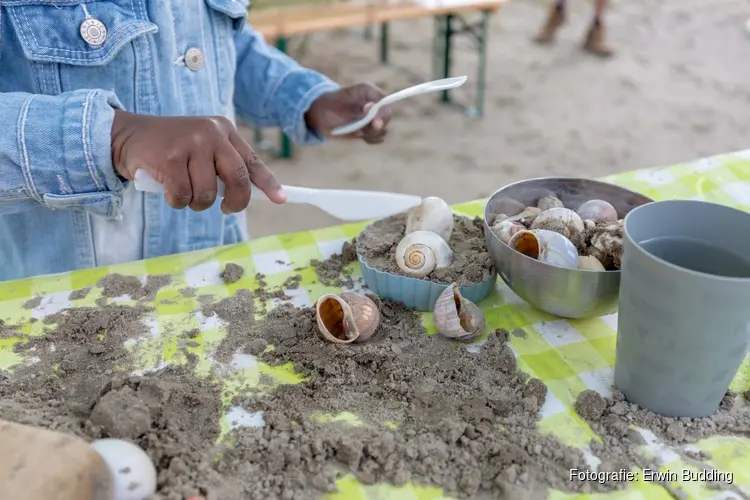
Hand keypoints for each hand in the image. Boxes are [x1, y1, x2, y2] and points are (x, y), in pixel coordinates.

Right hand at [110, 110, 285, 212]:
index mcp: (224, 129)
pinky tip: (168, 190)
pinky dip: (176, 201)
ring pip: (208, 193)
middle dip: (235, 202)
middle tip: (226, 208)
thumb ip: (223, 165)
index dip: (268, 183)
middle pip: (238, 180)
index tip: (281, 199)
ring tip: (184, 191)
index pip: (252, 161)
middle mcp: (212, 133)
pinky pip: (183, 196)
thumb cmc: (170, 148)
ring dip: (196, 203)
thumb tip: (248, 194)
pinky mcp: (171, 158)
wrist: (127, 135)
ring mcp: (192, 143)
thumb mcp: (202, 148)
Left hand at [305, 83, 390, 143]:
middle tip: (361, 131)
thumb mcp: (338, 106)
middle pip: (386, 116)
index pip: (384, 101)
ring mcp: (373, 117)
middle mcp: (374, 103)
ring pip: (383, 129)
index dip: (382, 112)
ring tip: (356, 132)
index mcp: (368, 91)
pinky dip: (371, 140)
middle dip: (377, 126)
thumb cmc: (328, 105)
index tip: (374, 122)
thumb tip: (370, 107)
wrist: (320, 115)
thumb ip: (354, 108)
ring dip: (372, 134)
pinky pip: (377, 138)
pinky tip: (360, 137)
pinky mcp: (370, 129)